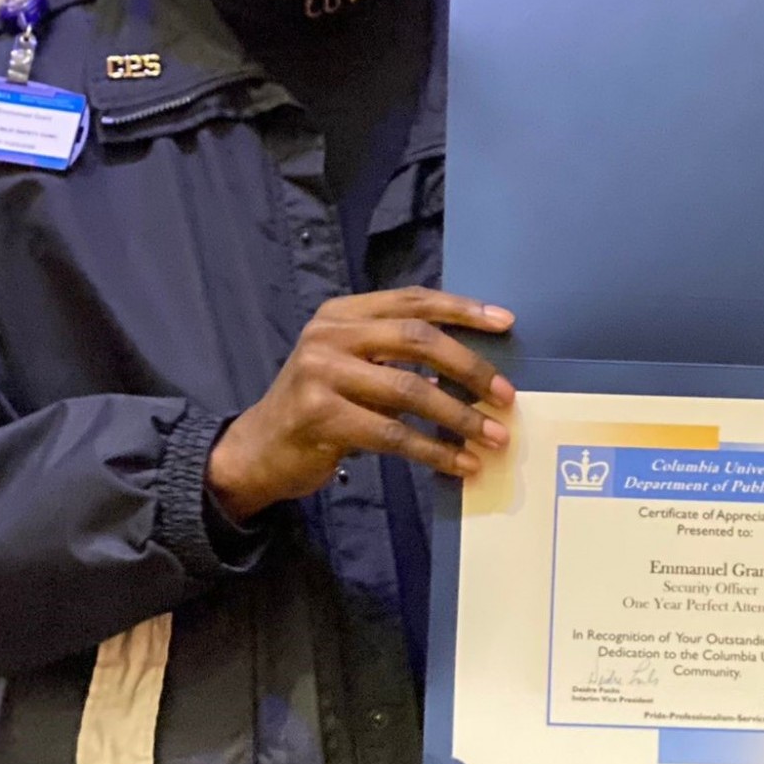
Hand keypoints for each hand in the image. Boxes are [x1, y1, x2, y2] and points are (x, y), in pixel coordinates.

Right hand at [207, 287, 515, 521]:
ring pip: (410, 390)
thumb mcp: (349, 365)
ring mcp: (321, 374)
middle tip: (505, 394)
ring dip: (460, 416)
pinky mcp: (322, 418)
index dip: (462, 309)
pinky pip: (394, 435)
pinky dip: (435, 451)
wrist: (257, 451)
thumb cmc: (317, 407)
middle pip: (417, 339)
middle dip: (469, 366)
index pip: (412, 300)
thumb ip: (394, 354)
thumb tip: (470, 367)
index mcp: (341, 313)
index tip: (505, 322)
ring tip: (495, 435)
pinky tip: (461, 463)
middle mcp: (329, 335)